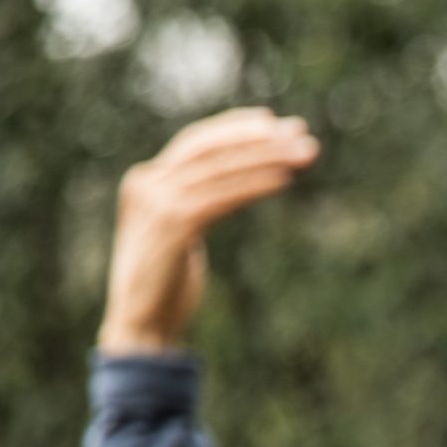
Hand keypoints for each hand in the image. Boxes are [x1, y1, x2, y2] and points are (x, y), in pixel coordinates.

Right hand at [98, 107, 320, 354]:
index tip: (276, 122)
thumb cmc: (167, 283)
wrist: (141, 325)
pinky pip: (222, 197)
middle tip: (303, 133)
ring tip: (305, 154)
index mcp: (146, 180)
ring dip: (267, 158)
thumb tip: (239, 181)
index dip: (235, 129)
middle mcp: (147, 184)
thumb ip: (197, 202)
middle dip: (259, 139)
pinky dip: (255, 185)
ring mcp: (156, 203)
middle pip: (211, 148)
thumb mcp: (180, 232)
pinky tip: (285, 181)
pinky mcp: (172, 226)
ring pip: (221, 169)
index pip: (196, 142)